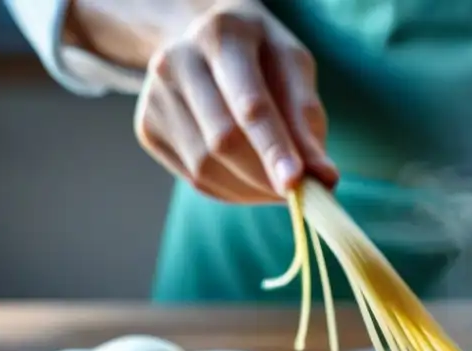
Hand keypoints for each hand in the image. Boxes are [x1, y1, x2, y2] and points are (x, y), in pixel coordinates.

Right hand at [134, 0, 336, 202]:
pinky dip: (233, 190)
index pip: (249, 104)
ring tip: (278, 181)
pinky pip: (196, 180)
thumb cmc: (263, 57)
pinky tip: (250, 176)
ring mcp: (155, 96)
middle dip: (267, 176)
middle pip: (223, 140)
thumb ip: (307, 120)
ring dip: (253, 190)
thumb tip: (323, 177)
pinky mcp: (147, 129)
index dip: (274, 148)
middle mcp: (177, 61)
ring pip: (206, 168)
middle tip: (302, 193)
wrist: (208, 44)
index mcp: (222, 36)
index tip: (297, 183)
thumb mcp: (294, 69)